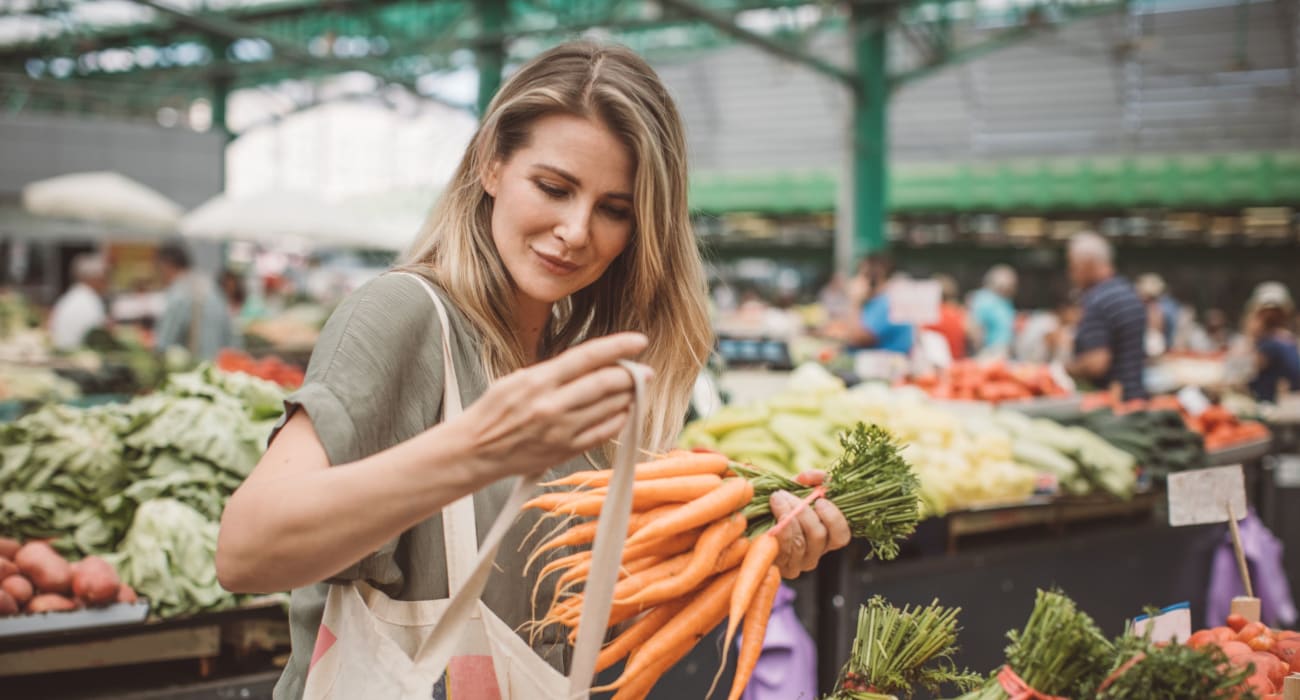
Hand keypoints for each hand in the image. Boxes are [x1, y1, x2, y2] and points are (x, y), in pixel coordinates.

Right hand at [448, 332, 650, 479]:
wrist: (476, 450)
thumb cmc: (494, 411)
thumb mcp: (518, 379)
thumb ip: (554, 371)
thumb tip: (591, 363)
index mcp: (538, 381)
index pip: (587, 357)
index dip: (618, 346)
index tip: (639, 341)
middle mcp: (552, 405)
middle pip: (605, 384)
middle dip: (631, 375)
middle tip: (644, 371)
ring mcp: (561, 430)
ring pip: (610, 408)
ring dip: (628, 397)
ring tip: (634, 390)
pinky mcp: (566, 450)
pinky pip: (604, 433)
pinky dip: (619, 420)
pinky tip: (623, 412)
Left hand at [768, 470, 850, 577]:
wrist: (751, 524)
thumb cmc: (780, 505)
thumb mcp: (798, 489)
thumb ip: (812, 479)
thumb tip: (811, 477)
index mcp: (826, 537)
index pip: (841, 535)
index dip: (834, 518)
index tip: (820, 501)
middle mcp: (815, 553)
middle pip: (818, 536)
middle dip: (802, 511)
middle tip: (785, 494)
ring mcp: (798, 563)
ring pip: (800, 542)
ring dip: (787, 516)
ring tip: (776, 498)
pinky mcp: (782, 568)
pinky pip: (783, 549)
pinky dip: (778, 530)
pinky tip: (771, 516)